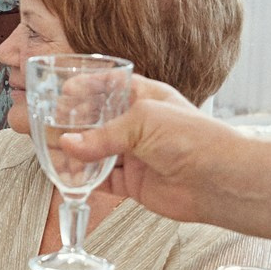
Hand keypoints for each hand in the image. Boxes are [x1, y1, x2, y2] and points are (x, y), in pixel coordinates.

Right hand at [63, 78, 239, 223]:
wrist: (218, 180)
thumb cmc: (193, 139)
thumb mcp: (142, 122)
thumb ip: (102, 136)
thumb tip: (68, 145)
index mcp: (145, 98)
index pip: (110, 86)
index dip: (86, 88)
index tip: (62, 92)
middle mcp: (140, 125)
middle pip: (99, 122)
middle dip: (75, 124)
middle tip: (51, 126)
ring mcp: (136, 155)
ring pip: (97, 153)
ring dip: (77, 154)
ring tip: (54, 153)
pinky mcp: (134, 183)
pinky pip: (103, 181)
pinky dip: (86, 181)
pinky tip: (71, 178)